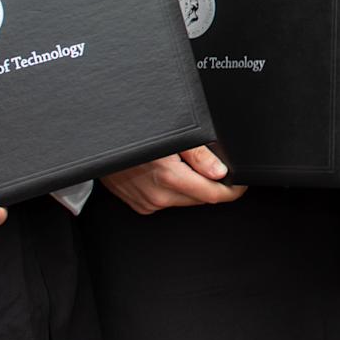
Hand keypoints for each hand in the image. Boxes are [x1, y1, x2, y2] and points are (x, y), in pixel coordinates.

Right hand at [101, 146, 246, 212]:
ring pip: (185, 200)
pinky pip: (167, 201)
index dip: (232, 191)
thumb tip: (220, 172)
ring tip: (181, 164)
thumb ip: (198, 155)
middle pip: (201, 198)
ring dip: (192, 187)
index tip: (240, 184)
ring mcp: (148, 203)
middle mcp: (158, 196)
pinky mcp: (140, 205)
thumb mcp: (171, 136)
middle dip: (212, 185)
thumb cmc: (132, 134)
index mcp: (169, 178)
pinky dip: (174, 190)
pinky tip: (165, 171)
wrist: (99, 143)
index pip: (213, 195)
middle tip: (212, 165)